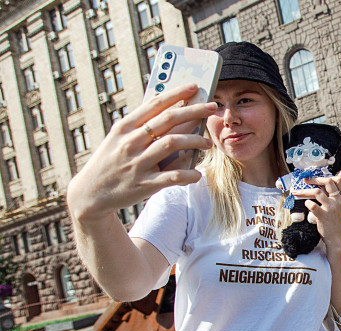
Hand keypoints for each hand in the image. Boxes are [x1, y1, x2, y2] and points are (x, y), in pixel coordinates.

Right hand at [68, 84, 215, 221]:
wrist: (89, 193)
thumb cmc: (110, 161)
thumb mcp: (118, 138)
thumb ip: (141, 126)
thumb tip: (171, 112)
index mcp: (125, 127)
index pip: (155, 104)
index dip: (177, 93)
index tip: (195, 87)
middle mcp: (131, 142)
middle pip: (168, 120)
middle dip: (193, 110)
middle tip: (211, 106)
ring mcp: (137, 163)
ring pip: (172, 144)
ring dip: (194, 140)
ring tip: (207, 142)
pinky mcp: (143, 184)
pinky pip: (171, 177)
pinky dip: (188, 174)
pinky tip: (197, 173)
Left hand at [296, 173, 340, 252]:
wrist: (337, 238)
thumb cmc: (334, 222)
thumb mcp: (337, 207)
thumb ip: (331, 197)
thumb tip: (319, 186)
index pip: (339, 180)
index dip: (327, 176)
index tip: (317, 178)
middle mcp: (338, 201)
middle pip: (327, 182)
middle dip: (314, 179)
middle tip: (305, 180)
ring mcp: (331, 208)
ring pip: (316, 192)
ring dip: (304, 191)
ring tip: (296, 192)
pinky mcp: (323, 216)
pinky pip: (312, 205)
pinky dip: (306, 203)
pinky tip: (305, 205)